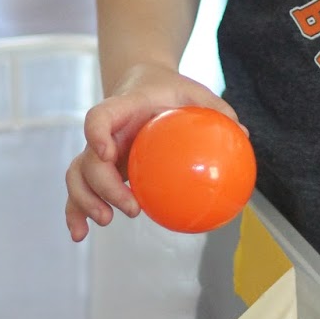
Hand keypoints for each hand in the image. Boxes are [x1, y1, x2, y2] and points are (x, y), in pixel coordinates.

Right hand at [64, 65, 236, 239]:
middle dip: (104, 186)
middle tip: (131, 207)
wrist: (143, 82)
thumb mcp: (195, 92)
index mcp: (124, 108)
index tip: (109, 153)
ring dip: (85, 202)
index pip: (100, 117)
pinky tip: (80, 236)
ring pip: (78, 177)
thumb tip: (243, 134)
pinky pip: (81, 190)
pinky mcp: (99, 169)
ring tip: (106, 221)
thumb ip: (217, 109)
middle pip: (90, 159)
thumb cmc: (170, 90)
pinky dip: (75, 213)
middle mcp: (106, 132)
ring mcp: (98, 151)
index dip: (98, 134)